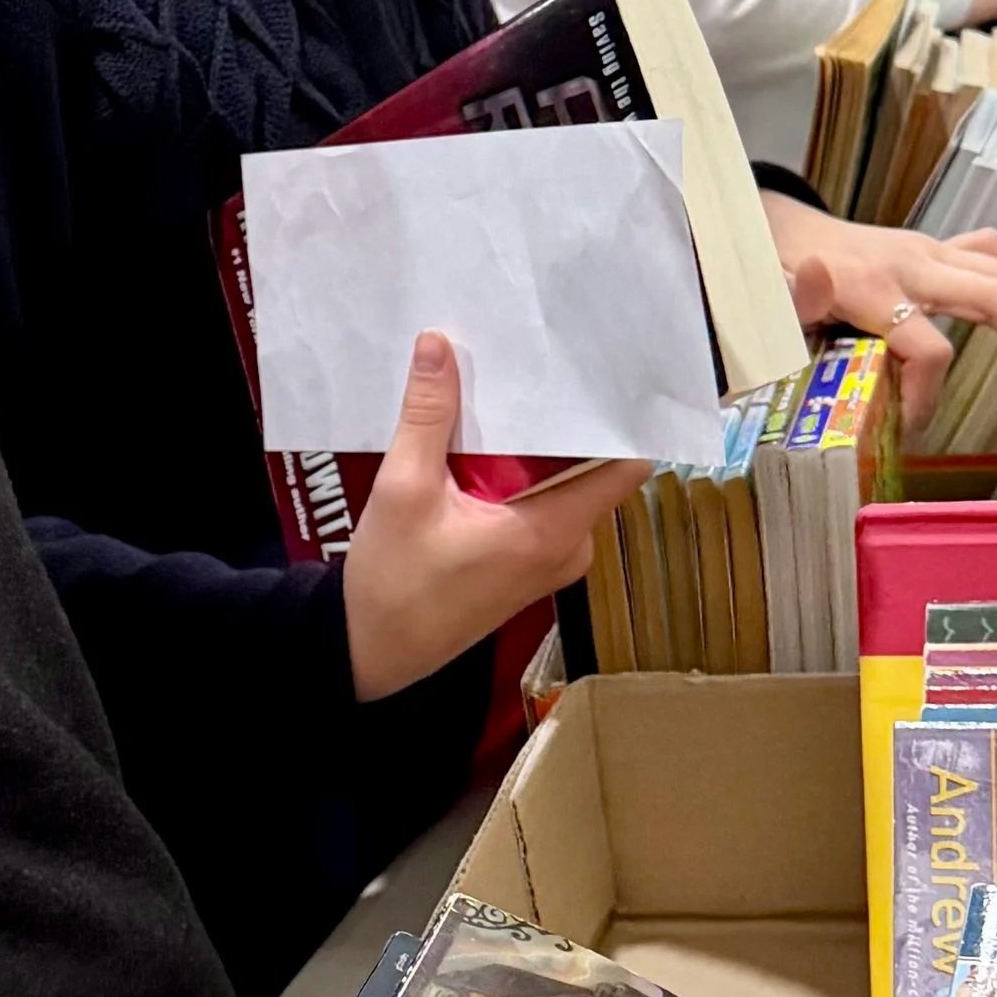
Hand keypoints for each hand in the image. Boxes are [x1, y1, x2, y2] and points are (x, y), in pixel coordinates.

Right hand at [343, 330, 647, 703]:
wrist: (371, 653)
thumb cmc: (392, 582)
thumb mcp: (403, 491)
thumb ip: (427, 416)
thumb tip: (438, 344)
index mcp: (553, 532)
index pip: (624, 466)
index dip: (620, 416)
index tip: (604, 368)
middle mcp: (568, 547)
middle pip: (592, 466)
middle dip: (568, 417)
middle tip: (548, 358)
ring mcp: (552, 558)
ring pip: (565, 482)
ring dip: (540, 443)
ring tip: (516, 385)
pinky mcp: (530, 562)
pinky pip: (544, 501)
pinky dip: (524, 471)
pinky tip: (493, 437)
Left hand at [758, 200, 996, 433]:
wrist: (779, 233)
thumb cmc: (776, 279)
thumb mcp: (771, 301)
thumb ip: (791, 297)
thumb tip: (810, 279)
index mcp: (872, 287)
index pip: (928, 348)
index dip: (926, 397)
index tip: (911, 429)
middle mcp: (912, 262)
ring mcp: (929, 251)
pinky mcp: (937, 250)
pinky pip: (991, 258)